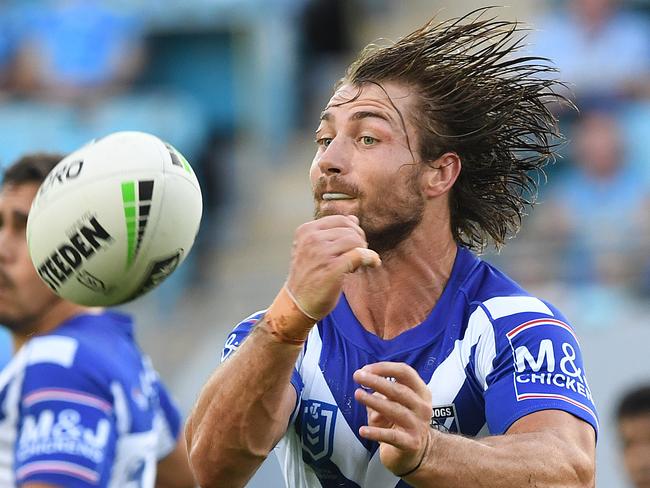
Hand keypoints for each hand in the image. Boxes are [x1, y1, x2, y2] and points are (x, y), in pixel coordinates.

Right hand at [286, 215, 379, 319]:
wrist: (297, 303)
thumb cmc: (308, 276)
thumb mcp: (313, 249)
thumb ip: (332, 233)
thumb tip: (354, 218)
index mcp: (306, 231)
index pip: (341, 220)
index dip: (353, 231)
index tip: (353, 245)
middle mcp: (311, 239)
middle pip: (350, 230)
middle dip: (359, 241)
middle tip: (356, 257)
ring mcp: (321, 253)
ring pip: (356, 240)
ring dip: (362, 251)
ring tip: (355, 265)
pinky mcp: (332, 268)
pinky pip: (360, 254)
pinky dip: (370, 258)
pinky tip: (373, 263)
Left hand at [353, 362, 431, 477]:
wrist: (417, 451)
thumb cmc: (401, 420)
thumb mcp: (392, 403)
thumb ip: (380, 394)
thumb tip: (365, 386)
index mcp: (421, 391)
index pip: (405, 372)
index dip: (385, 368)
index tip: (365, 369)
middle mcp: (422, 407)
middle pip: (398, 390)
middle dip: (376, 381)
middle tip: (358, 376)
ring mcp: (418, 425)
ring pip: (395, 410)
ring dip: (374, 401)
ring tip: (358, 394)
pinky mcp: (411, 443)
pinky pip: (391, 436)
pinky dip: (376, 432)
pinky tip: (363, 430)